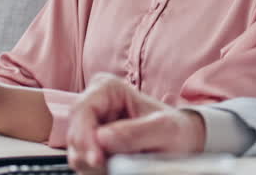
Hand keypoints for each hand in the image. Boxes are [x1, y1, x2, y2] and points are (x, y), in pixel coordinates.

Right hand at [65, 74, 205, 172]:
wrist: (180, 143)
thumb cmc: (175, 130)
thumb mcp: (165, 130)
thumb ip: (137, 133)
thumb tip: (102, 137)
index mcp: (108, 88)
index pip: (82, 110)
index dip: (84, 136)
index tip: (97, 160)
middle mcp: (93, 104)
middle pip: (75, 134)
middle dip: (90, 155)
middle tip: (113, 168)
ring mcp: (89, 127)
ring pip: (77, 153)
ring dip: (95, 167)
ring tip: (124, 166)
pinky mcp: (90, 146)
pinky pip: (84, 165)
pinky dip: (98, 171)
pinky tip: (118, 168)